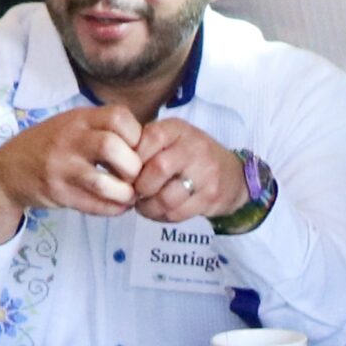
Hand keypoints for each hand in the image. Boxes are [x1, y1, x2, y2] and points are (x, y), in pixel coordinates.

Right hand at [0, 105, 145, 244]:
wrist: (9, 169)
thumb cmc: (51, 146)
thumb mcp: (73, 125)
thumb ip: (104, 128)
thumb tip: (147, 144)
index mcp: (78, 118)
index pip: (119, 117)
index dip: (137, 135)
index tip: (137, 150)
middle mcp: (69, 139)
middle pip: (112, 146)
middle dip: (133, 166)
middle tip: (136, 176)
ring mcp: (61, 167)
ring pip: (101, 181)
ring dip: (124, 192)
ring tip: (129, 195)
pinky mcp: (57, 192)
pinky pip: (92, 204)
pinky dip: (112, 208)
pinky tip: (118, 206)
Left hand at [129, 118, 246, 223]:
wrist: (234, 175)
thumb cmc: (191, 157)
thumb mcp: (171, 140)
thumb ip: (145, 146)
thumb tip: (112, 164)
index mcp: (178, 129)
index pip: (149, 139)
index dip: (132, 159)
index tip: (127, 172)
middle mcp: (194, 147)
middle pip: (158, 169)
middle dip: (140, 187)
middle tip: (135, 193)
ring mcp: (205, 172)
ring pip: (166, 197)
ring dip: (148, 207)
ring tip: (145, 205)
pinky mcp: (210, 197)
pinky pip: (177, 213)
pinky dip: (162, 217)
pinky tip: (160, 211)